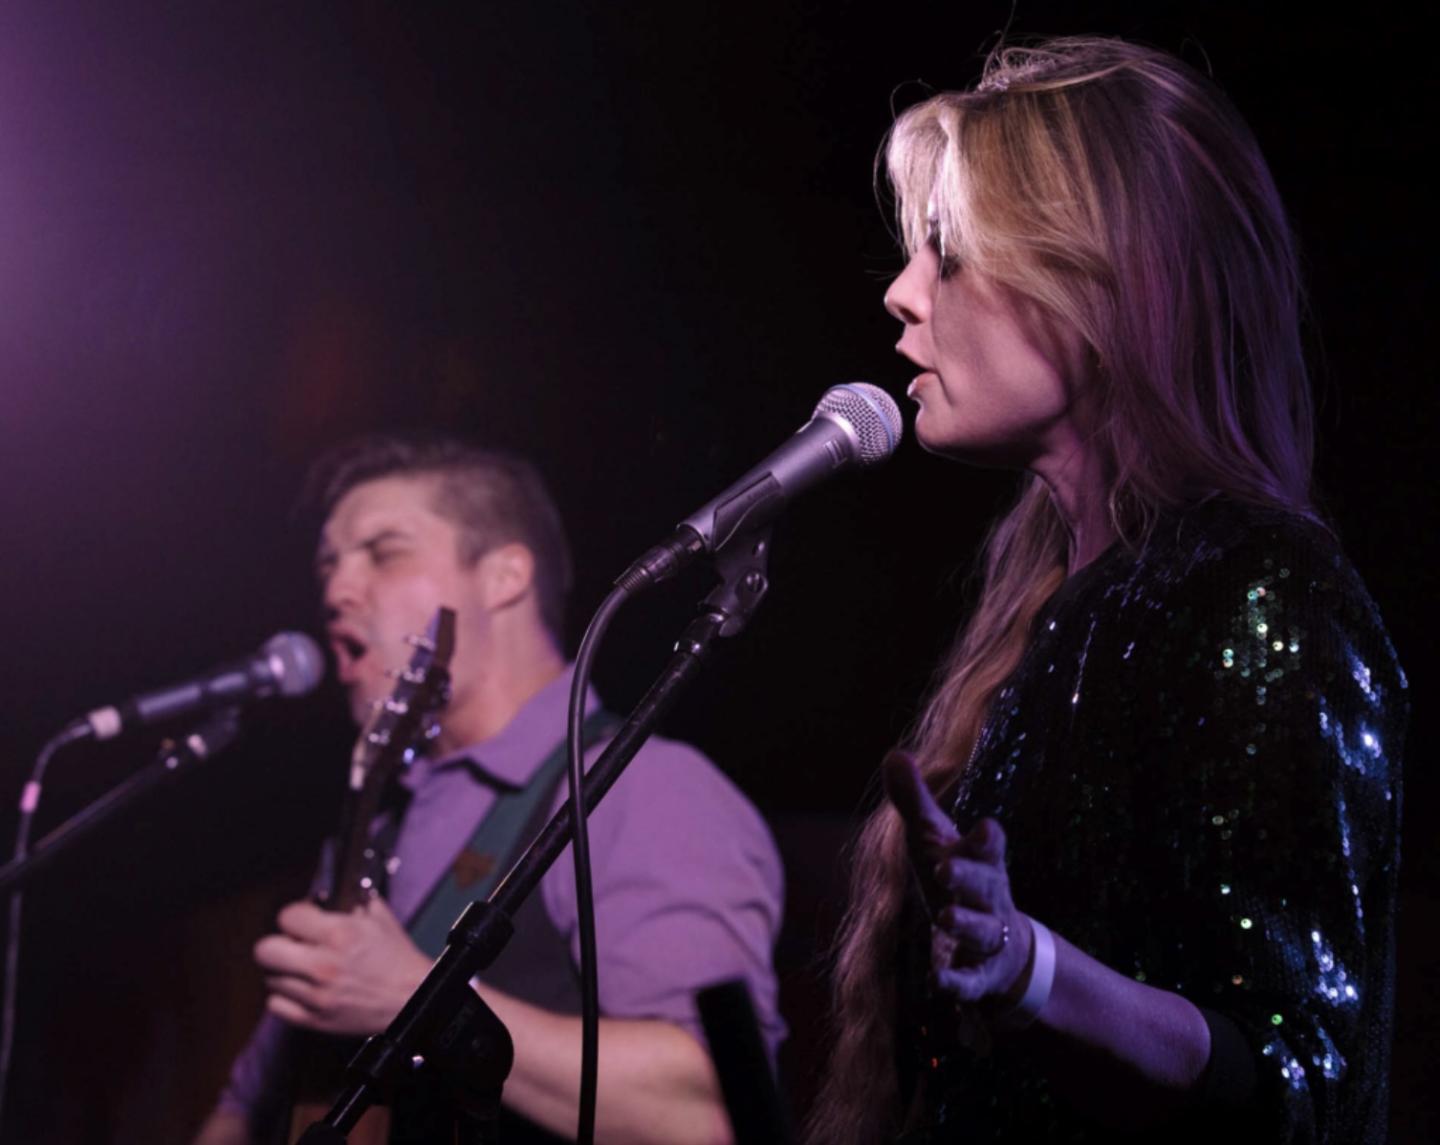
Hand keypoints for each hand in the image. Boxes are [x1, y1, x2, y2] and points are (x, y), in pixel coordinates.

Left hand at [253, 896, 431, 1035]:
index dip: (295, 915)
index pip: (287, 916)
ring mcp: (316, 996)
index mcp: (340, 934)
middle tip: (293, 944)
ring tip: (302, 969)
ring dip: (284, 971)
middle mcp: (323, 965)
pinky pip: (276, 1006)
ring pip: (270, 978)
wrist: (411, 998)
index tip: (303, 920)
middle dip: (278, 943)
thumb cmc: (397, 959)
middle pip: (265, 950)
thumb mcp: (379, 918)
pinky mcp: (315, 1020)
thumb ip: (351, 902)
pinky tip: (302, 989)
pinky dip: (285, 996)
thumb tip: (326, 897)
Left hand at [883, 749, 1031, 1005]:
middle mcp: (988, 898)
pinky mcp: (980, 975)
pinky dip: (957, 982)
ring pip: (981, 931)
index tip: (983, 828)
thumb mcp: (936, 840)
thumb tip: (894, 754)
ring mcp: (987, 937)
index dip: (986, 839)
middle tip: (944, 870)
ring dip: (963, 924)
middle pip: (983, 886)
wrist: (1002, 947)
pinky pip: (971, 982)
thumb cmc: (960, 879)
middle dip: (967, 877)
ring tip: (944, 918)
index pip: (989, 847)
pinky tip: (939, 981)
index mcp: (980, 863)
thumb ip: (915, 802)